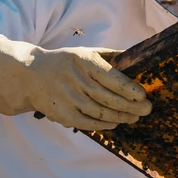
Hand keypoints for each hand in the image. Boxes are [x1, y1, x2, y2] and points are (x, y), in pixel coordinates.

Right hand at [0, 34, 151, 130]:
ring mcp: (66, 98)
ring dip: (121, 117)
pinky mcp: (61, 114)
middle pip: (108, 98)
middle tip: (147, 109)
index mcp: (82, 61)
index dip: (129, 88)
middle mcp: (74, 80)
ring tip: (135, 117)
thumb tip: (138, 58)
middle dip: (131, 106)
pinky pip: (87, 122)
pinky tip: (117, 123)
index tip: (143, 95)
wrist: (30, 75)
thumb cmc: (66, 63)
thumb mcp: (85, 52)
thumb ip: (111, 56)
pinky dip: (105, 124)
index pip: (110, 77)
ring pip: (100, 112)